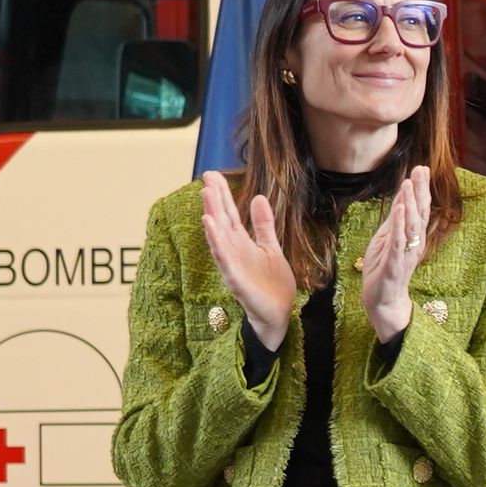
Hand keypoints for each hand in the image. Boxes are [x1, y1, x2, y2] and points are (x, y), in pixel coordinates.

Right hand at [195, 177, 298, 350]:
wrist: (279, 313)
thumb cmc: (272, 284)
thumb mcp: (271, 248)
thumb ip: (263, 225)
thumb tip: (258, 197)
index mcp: (242, 243)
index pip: (229, 214)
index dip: (222, 194)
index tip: (213, 174)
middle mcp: (233, 252)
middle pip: (221, 222)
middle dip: (214, 201)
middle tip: (207, 178)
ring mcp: (232, 266)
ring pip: (219, 239)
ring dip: (212, 219)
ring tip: (206, 198)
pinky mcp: (236, 281)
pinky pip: (224, 261)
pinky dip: (218, 246)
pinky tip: (211, 230)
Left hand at [355, 169, 433, 343]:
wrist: (381, 300)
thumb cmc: (383, 270)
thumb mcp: (386, 240)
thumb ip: (394, 221)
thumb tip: (400, 199)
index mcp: (412, 236)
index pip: (419, 209)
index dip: (421, 189)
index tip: (421, 168)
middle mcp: (414, 243)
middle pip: (420, 213)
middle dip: (420, 191)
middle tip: (421, 169)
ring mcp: (406, 253)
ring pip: (411, 225)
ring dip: (410, 204)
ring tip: (408, 184)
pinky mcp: (395, 263)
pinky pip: (399, 241)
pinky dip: (399, 224)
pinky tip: (398, 208)